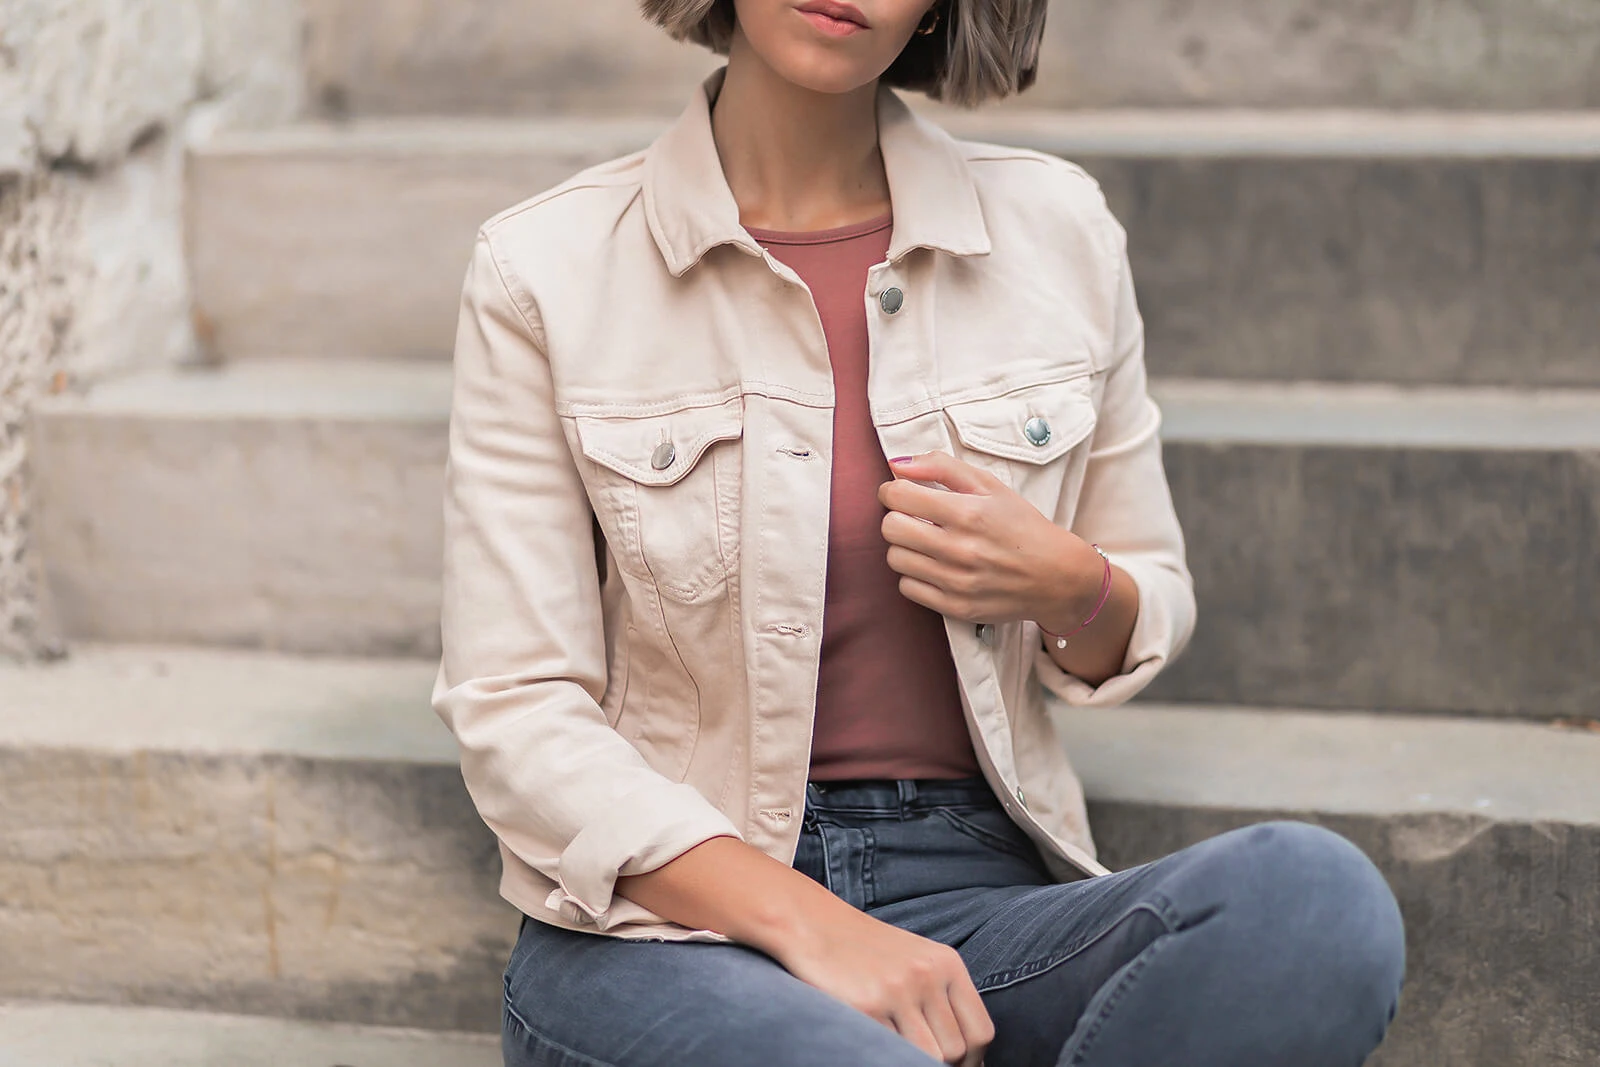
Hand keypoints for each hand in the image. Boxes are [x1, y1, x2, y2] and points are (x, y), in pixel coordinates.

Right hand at [776, 904, 993, 1065]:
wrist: (812, 922)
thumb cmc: (864, 948)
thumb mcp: (916, 960)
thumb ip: (942, 997)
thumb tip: (964, 1055)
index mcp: (946, 963)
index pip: (981, 1031)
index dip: (973, 1060)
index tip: (958, 1066)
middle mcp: (927, 975)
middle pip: (956, 1050)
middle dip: (942, 1064)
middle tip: (920, 1059)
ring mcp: (897, 991)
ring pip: (928, 1056)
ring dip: (914, 1061)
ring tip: (897, 1051)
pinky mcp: (866, 1006)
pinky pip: (890, 1050)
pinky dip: (885, 1053)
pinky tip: (873, 1041)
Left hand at [879, 451, 1100, 632]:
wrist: (1057, 576)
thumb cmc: (1021, 525)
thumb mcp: (990, 486)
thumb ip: (942, 467)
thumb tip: (896, 465)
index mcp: (969, 513)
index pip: (899, 497)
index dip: (891, 491)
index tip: (900, 493)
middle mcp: (961, 549)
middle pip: (890, 528)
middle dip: (897, 517)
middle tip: (914, 518)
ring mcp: (957, 582)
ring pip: (895, 559)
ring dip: (905, 547)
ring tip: (926, 543)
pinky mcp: (956, 607)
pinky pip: (908, 588)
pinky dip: (915, 575)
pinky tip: (934, 566)